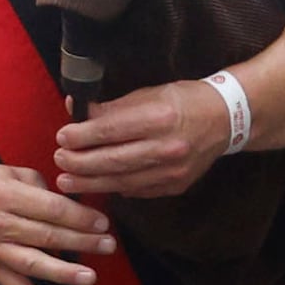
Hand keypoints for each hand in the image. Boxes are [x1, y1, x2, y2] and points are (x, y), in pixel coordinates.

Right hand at [0, 160, 111, 284]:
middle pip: (47, 236)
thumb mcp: (10, 172)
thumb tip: (70, 205)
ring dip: (64, 272)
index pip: (51, 209)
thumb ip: (41, 187)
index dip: (80, 218)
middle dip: (82, 242)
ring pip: (32, 263)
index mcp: (4, 195)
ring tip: (89, 277)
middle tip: (108, 245)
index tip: (102, 223)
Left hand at [53, 79, 231, 200]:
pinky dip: (117, 188)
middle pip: (113, 160)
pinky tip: (101, 184)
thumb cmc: (183, 101)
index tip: (62, 137)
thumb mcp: (148, 94)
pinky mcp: (176, 184)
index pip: (111, 130)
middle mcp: (167, 147)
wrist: (225, 119)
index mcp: (159, 117)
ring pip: (123, 181)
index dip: (82, 136)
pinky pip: (139, 190)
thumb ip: (113, 108)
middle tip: (59, 160)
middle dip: (80, 162)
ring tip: (67, 181)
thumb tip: (77, 113)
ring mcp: (173, 170)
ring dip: (91, 182)